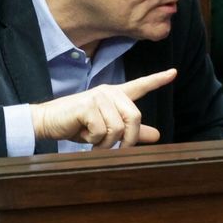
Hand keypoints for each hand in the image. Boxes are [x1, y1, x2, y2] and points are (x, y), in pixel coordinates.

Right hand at [29, 68, 175, 147]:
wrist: (48, 122)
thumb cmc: (77, 125)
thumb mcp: (107, 129)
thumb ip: (131, 131)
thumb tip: (157, 135)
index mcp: (115, 95)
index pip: (140, 86)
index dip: (158, 80)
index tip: (174, 73)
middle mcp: (109, 92)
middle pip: (135, 117)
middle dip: (128, 139)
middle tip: (115, 150)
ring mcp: (98, 96)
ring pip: (118, 128)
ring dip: (105, 142)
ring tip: (92, 140)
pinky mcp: (87, 105)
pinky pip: (101, 130)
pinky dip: (93, 140)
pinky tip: (83, 134)